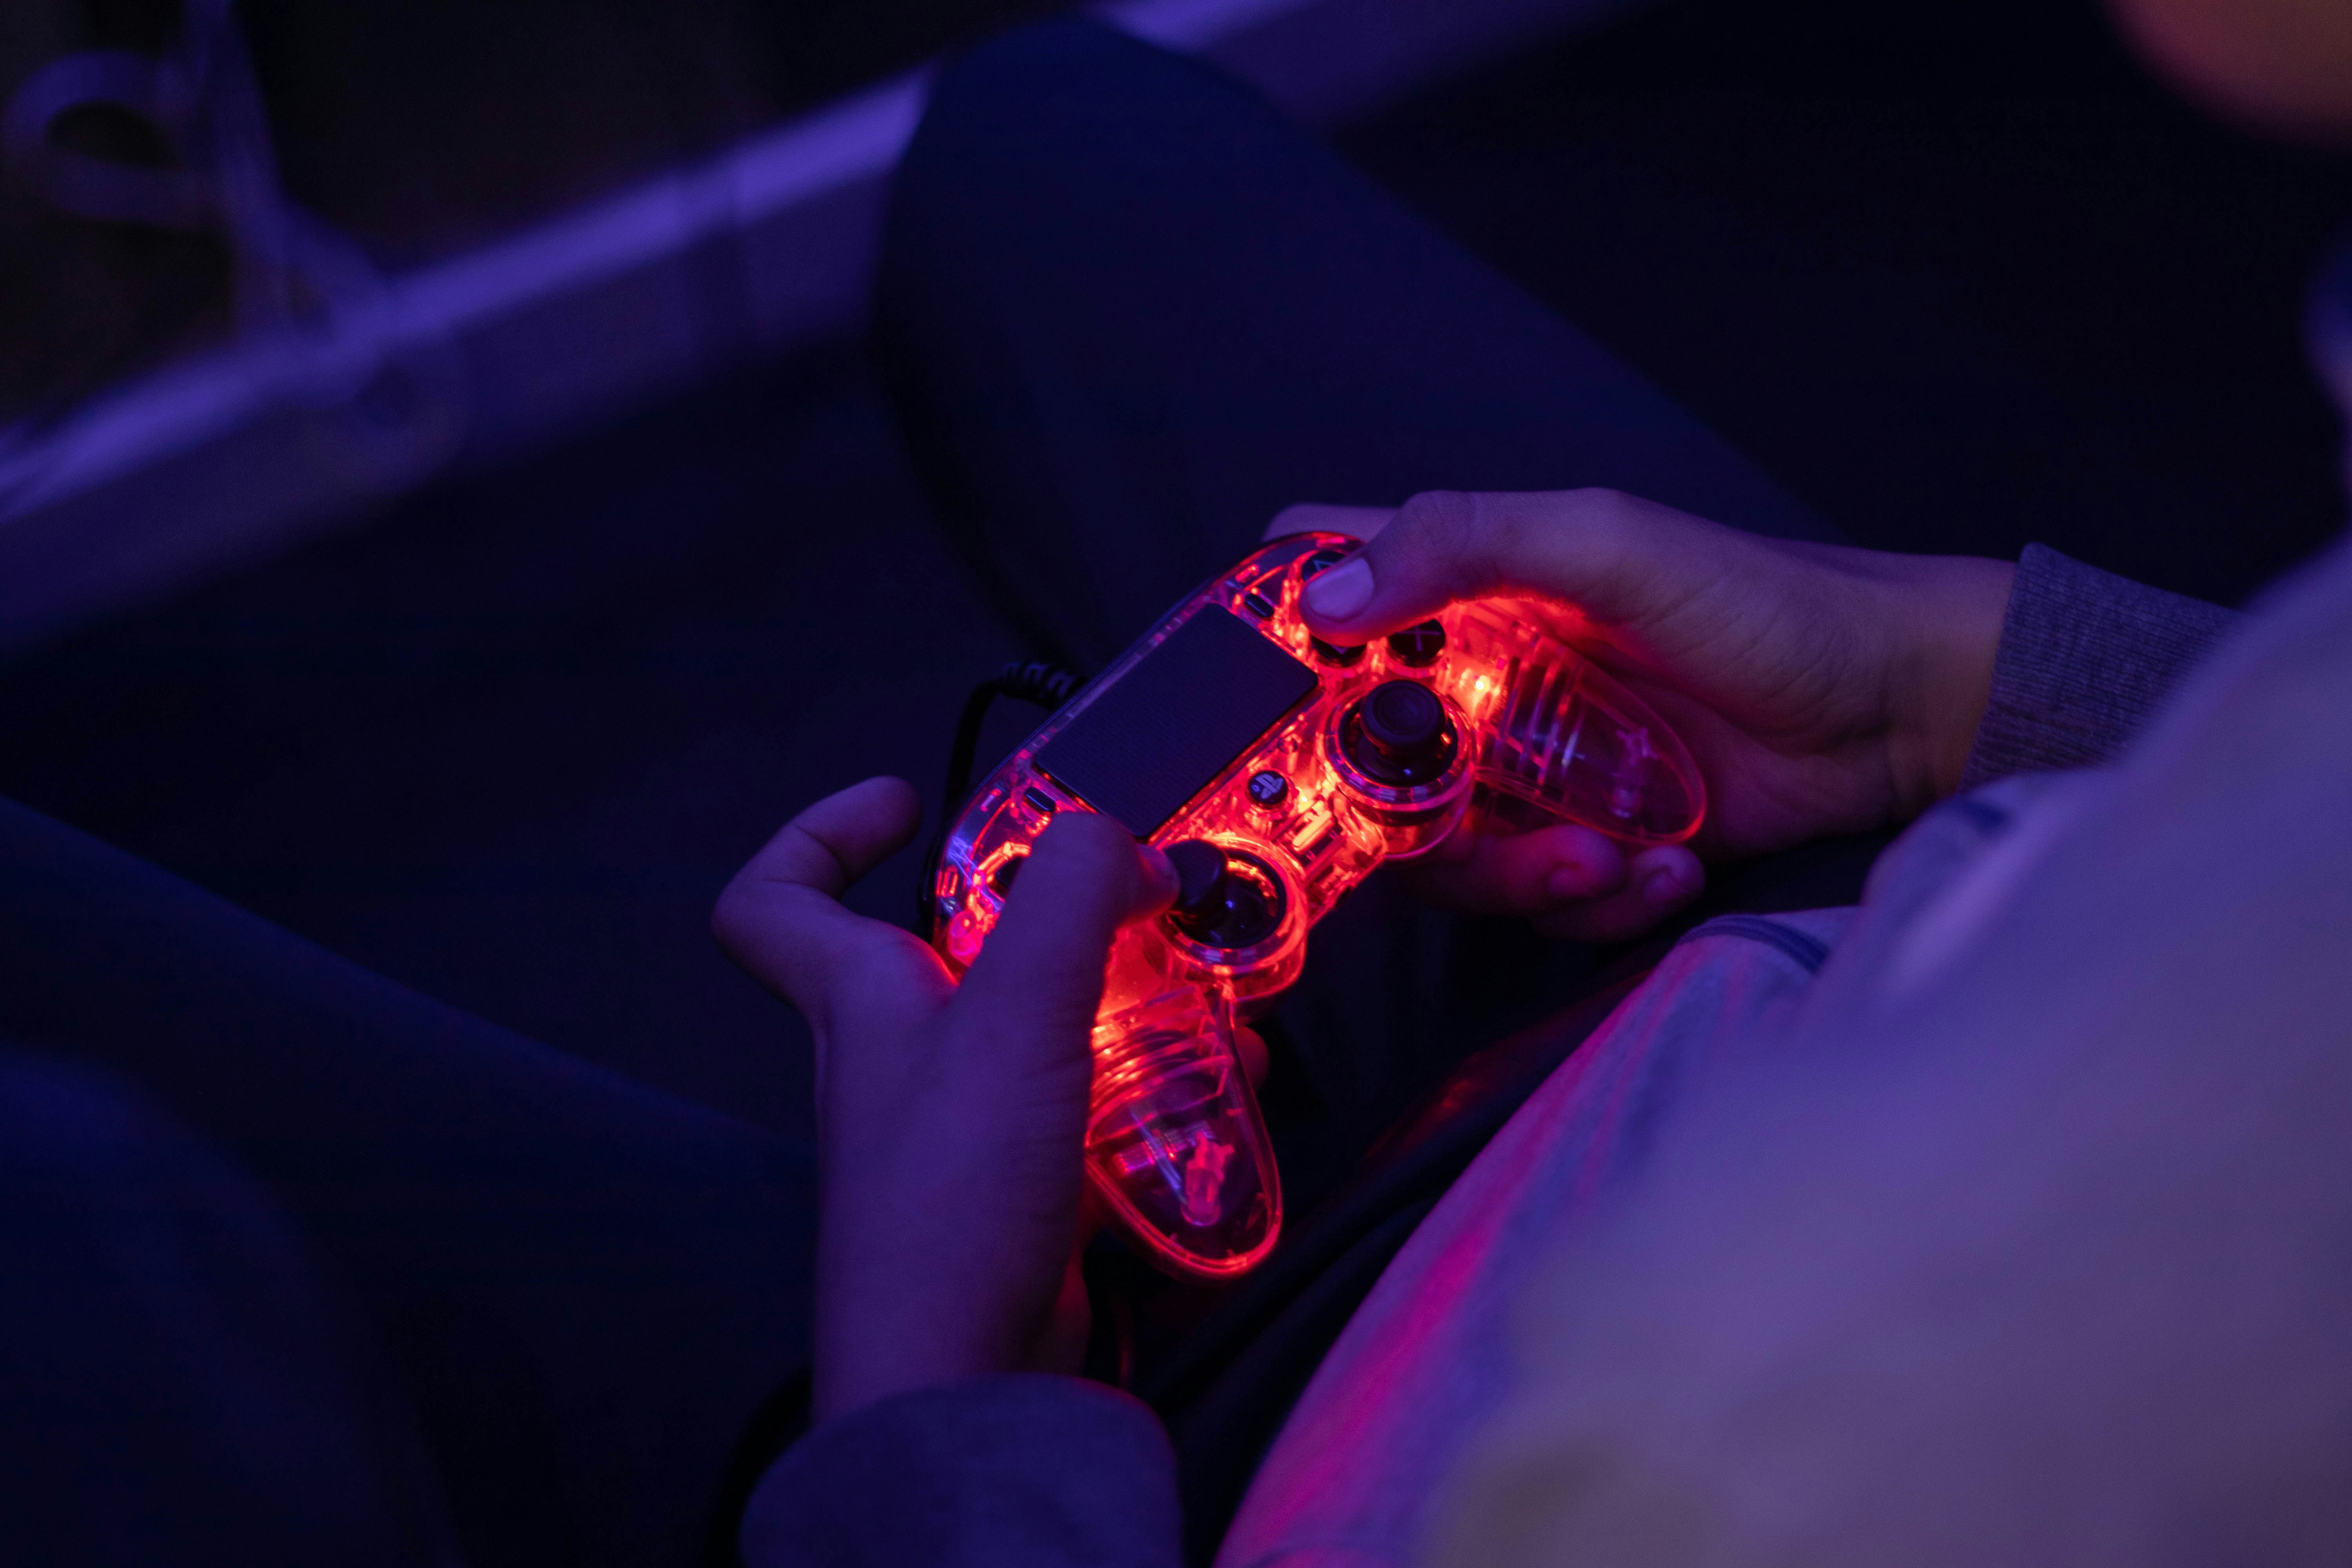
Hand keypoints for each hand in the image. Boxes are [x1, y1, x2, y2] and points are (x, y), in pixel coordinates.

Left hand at [712, 778, 1175, 1424]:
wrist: (964, 1382)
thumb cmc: (954, 1196)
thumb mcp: (1015, 1010)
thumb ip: (1069, 897)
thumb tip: (1124, 845)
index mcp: (859, 1003)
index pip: (772, 902)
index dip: (818, 835)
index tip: (903, 804)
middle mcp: (900, 1061)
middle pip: (962, 953)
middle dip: (1068, 922)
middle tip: (1149, 908)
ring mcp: (963, 1132)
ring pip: (1048, 1030)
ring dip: (1139, 1009)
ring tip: (1220, 1017)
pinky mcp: (1024, 1192)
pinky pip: (1092, 1111)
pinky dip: (1160, 1093)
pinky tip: (1221, 1096)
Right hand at [1267, 490, 2014, 940]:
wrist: (1898, 707)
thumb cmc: (1765, 602)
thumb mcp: (1608, 542)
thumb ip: (1466, 545)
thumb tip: (1326, 599)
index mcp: (1461, 586)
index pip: (1314, 587)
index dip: (1269, 642)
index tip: (1265, 710)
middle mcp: (1474, 680)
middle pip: (1353, 759)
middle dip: (1398, 819)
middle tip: (1445, 836)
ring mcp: (1526, 767)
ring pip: (1444, 854)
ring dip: (1519, 876)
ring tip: (1604, 859)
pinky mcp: (1586, 840)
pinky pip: (1540, 899)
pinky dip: (1598, 900)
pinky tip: (1665, 866)